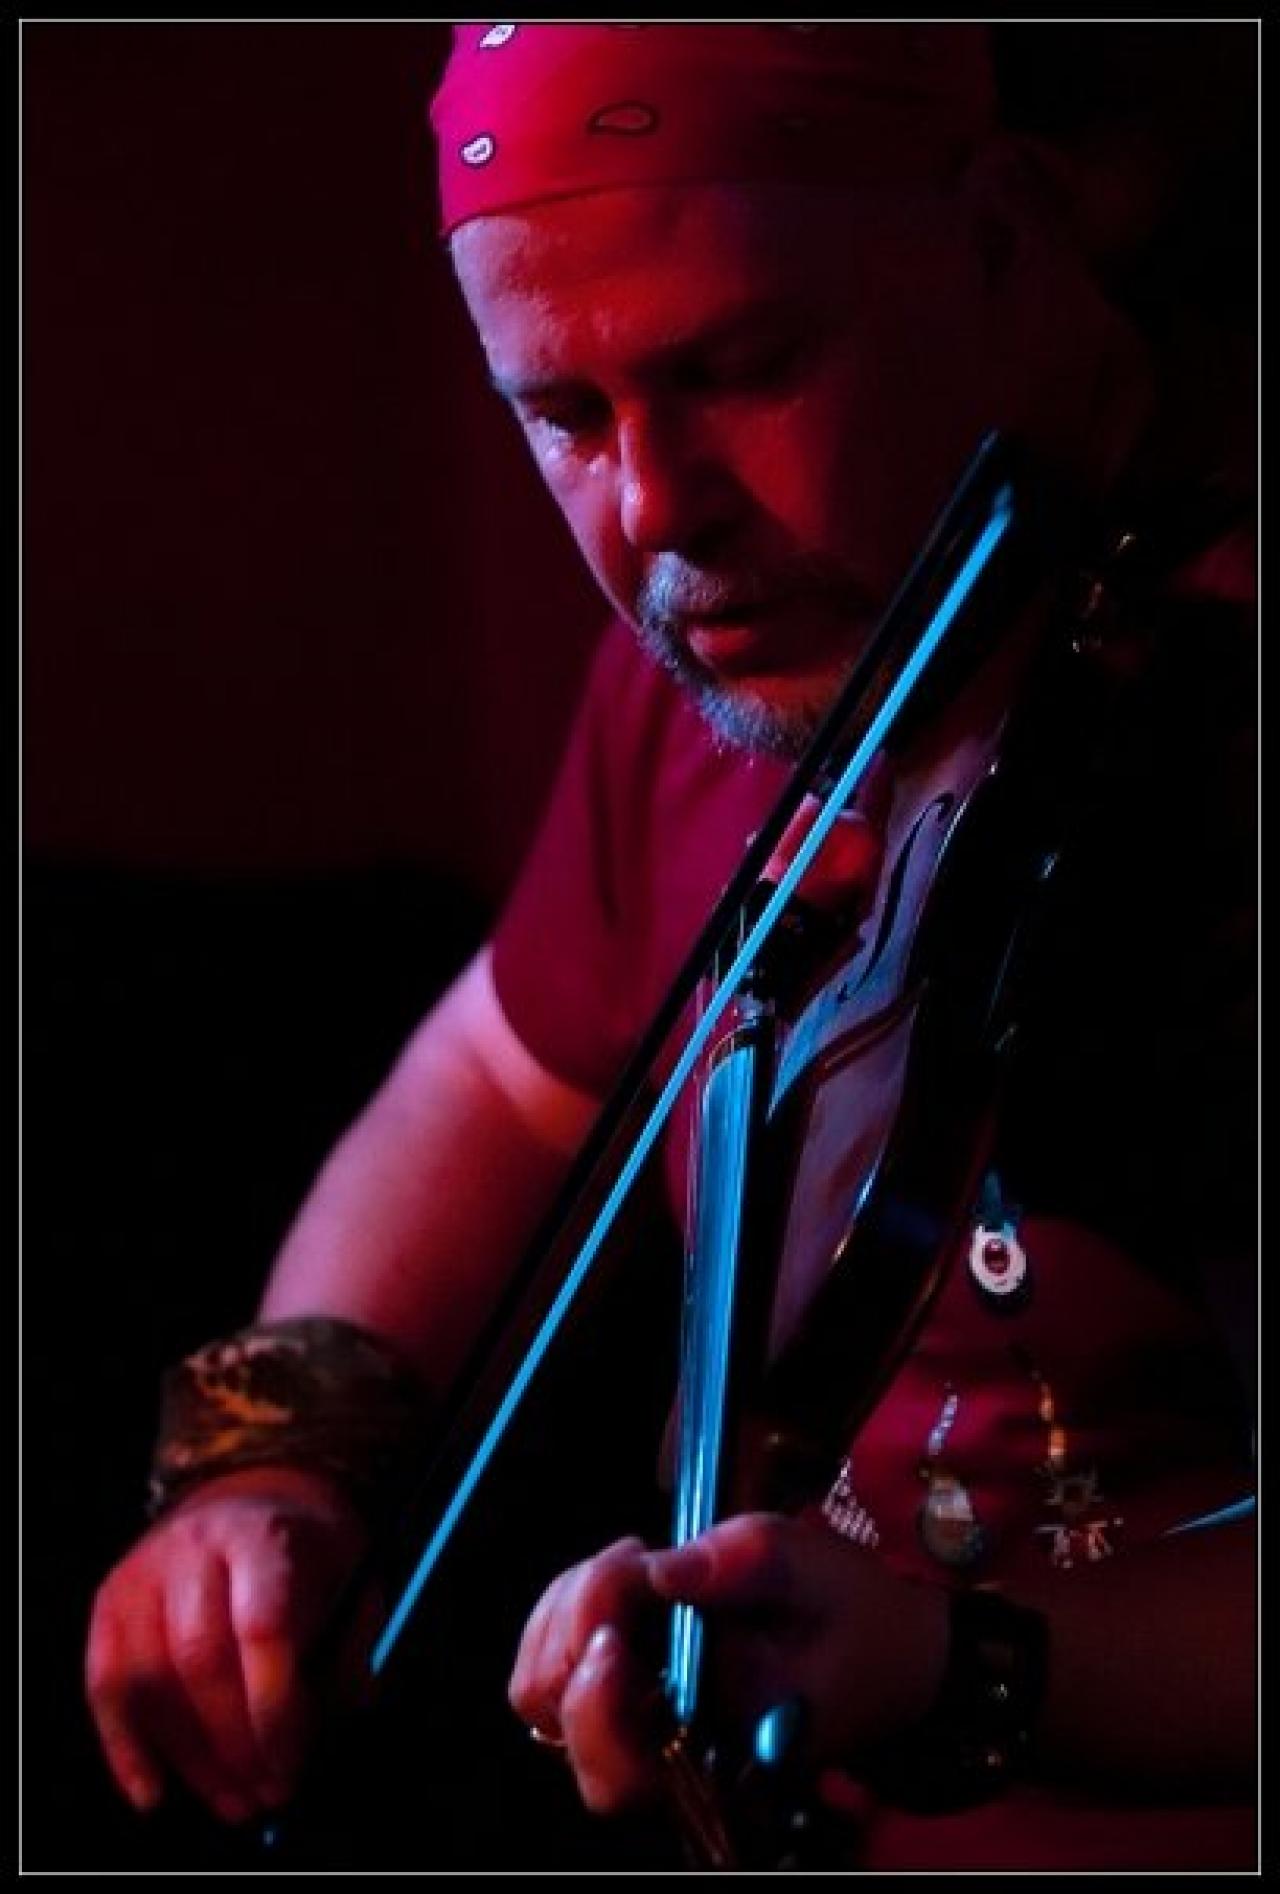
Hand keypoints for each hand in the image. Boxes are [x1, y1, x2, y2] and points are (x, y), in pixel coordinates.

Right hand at [85, 1465, 372, 1823]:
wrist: (250, 1498)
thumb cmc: (308, 1554)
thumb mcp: (354, 1581)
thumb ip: (351, 1653)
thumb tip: (333, 1730)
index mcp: (264, 1536)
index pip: (261, 1627)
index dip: (275, 1707)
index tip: (294, 1762)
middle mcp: (195, 1547)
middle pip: (198, 1659)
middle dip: (234, 1744)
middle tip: (266, 1795)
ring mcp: (144, 1572)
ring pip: (147, 1679)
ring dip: (189, 1758)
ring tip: (232, 1800)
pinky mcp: (110, 1600)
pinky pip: (105, 1684)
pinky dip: (127, 1747)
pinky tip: (156, 1790)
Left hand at [508, 1512, 948, 1816]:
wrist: (889, 1648)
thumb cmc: (854, 1618)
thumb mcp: (808, 1569)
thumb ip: (737, 1566)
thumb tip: (660, 1570)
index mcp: (715, 1755)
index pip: (616, 1758)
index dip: (595, 1676)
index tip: (629, 1585)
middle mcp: (665, 1759)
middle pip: (557, 1717)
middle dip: (576, 1619)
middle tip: (631, 1561)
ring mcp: (640, 1728)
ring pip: (544, 1688)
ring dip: (568, 1608)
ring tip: (630, 1563)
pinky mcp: (630, 1693)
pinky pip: (560, 1663)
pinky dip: (571, 1607)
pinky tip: (620, 1573)